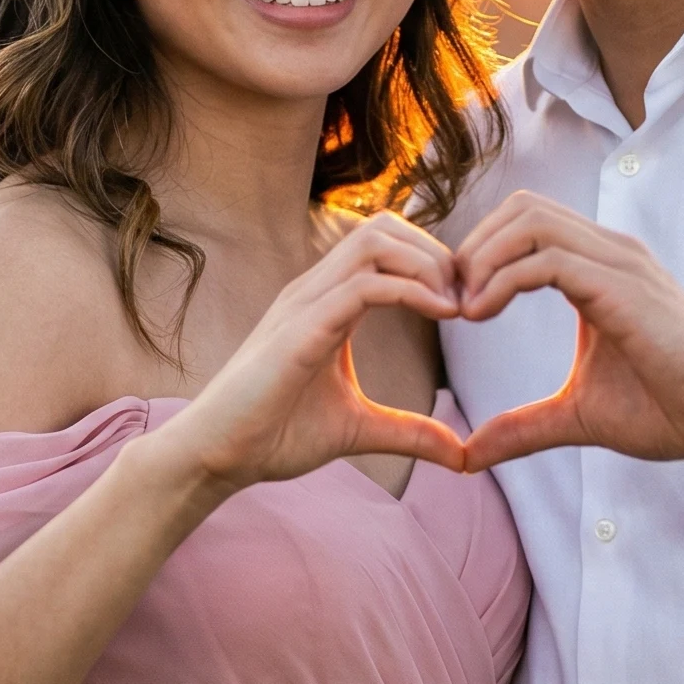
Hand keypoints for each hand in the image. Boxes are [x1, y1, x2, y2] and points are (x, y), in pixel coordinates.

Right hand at [164, 213, 466, 491]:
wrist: (218, 457)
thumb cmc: (274, 435)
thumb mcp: (359, 429)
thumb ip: (409, 433)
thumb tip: (461, 454)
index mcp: (326, 302)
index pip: (384, 245)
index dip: (433, 263)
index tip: (465, 304)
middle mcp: (314, 291)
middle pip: (383, 227)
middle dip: (435, 252)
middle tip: (466, 299)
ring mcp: (304, 304)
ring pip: (374, 241)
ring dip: (426, 263)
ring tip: (455, 303)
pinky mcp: (300, 330)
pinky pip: (364, 286)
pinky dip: (412, 291)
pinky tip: (441, 314)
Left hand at [454, 193, 683, 473]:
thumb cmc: (669, 409)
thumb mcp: (577, 416)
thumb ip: (523, 426)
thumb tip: (469, 453)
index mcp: (600, 269)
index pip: (526, 224)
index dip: (478, 255)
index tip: (453, 307)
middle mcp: (611, 253)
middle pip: (522, 207)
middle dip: (472, 247)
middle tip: (449, 302)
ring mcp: (621, 264)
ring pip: (530, 221)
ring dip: (482, 258)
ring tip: (463, 309)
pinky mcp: (625, 289)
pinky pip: (548, 260)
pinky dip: (501, 280)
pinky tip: (480, 315)